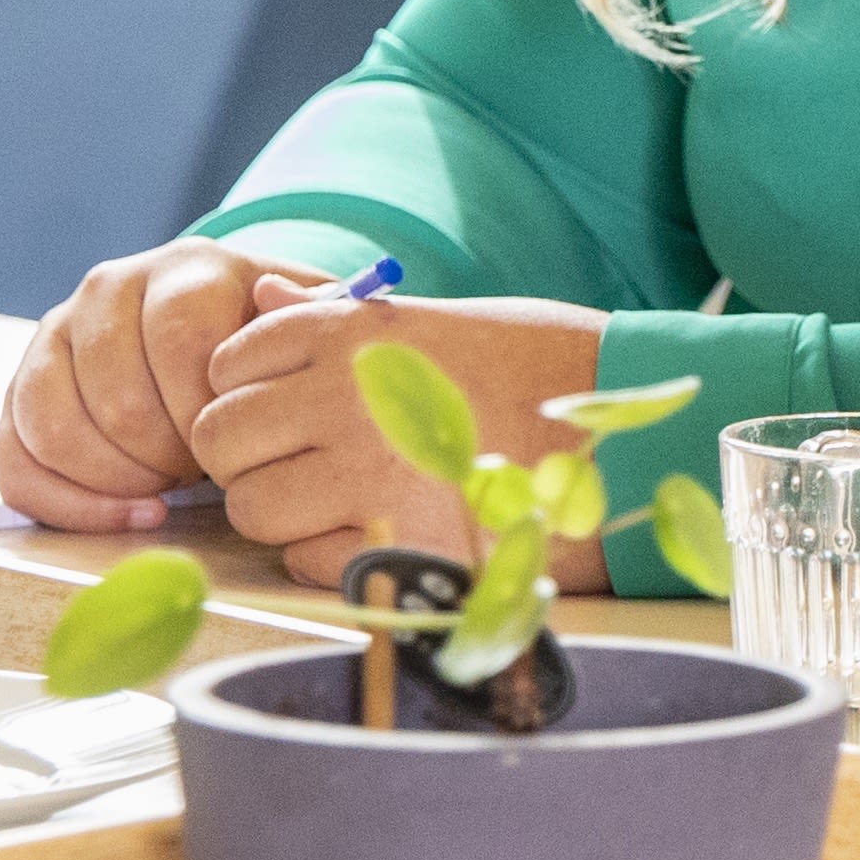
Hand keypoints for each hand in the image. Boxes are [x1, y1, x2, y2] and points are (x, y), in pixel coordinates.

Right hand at [0, 239, 312, 527]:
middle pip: (117, 396)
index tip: (242, 439)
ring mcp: (56, 335)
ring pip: (54, 427)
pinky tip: (134, 513)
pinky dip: (69, 503)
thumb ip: (307, 316)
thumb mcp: (309, 324)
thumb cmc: (274, 344)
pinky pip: (12, 460)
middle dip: (168, 454)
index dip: (210, 409)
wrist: (225, 335)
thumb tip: (274, 296)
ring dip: (119, 478)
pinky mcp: (19, 389)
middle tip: (207, 470)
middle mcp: (109, 289)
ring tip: (172, 488)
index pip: (182, 341)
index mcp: (185, 269)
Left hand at [191, 288, 607, 590]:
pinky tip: (386, 530)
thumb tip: (260, 299)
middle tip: (309, 463)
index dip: (250, 392)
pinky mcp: (392, 544)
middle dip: (253, 459)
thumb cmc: (543, 366)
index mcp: (351, 333)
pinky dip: (332, 555)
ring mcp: (362, 475)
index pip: (227, 364)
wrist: (639, 427)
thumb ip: (338, 319)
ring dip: (287, 513)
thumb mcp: (440, 319)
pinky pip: (303, 561)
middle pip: (220, 441)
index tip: (294, 407)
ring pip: (251, 508)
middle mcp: (341, 398)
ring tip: (350, 501)